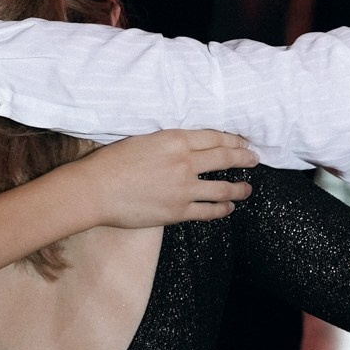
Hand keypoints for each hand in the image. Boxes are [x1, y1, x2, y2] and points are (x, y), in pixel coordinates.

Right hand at [68, 131, 256, 225]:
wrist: (95, 189)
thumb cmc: (111, 163)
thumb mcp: (143, 140)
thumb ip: (167, 142)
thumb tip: (185, 147)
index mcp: (175, 140)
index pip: (214, 137)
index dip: (232, 139)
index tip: (242, 141)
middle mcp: (185, 162)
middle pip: (225, 158)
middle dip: (243, 158)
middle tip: (254, 158)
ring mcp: (184, 188)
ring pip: (223, 188)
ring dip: (240, 188)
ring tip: (247, 188)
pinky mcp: (178, 211)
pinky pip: (209, 211)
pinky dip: (222, 209)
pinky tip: (229, 208)